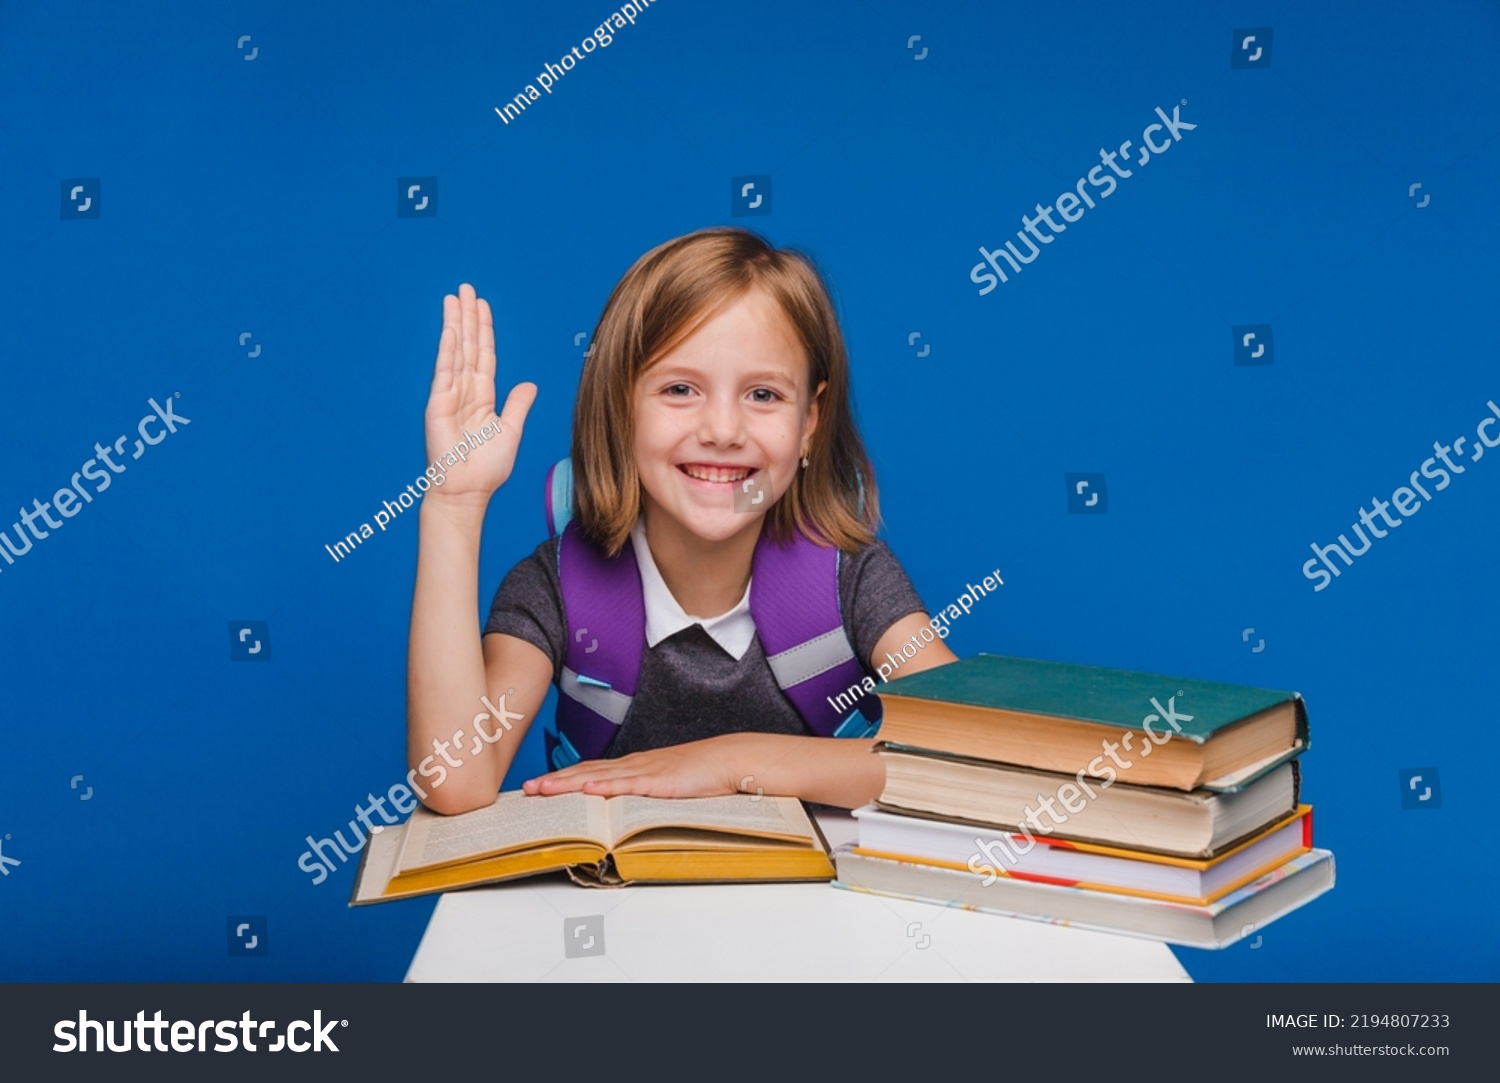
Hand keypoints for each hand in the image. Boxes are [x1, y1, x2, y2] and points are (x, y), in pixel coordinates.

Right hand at [424, 283, 536, 504]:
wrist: (467, 491)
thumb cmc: (487, 468)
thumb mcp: (511, 431)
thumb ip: (518, 405)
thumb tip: (529, 384)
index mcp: (483, 397)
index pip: (484, 355)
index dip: (484, 329)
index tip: (482, 305)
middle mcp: (465, 391)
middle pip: (469, 346)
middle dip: (468, 316)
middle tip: (466, 288)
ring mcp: (449, 395)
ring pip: (456, 351)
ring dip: (456, 323)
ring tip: (455, 297)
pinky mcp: (437, 404)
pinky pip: (445, 370)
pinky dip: (449, 349)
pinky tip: (452, 328)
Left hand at [521, 735, 746, 798]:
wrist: (727, 759)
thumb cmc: (699, 772)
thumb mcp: (663, 783)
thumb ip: (641, 791)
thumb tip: (621, 807)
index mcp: (633, 766)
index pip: (589, 770)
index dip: (562, 777)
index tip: (538, 785)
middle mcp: (632, 765)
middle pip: (585, 771)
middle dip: (553, 781)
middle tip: (526, 789)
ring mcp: (644, 771)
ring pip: (598, 776)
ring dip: (567, 783)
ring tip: (542, 789)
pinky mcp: (658, 781)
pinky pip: (627, 784)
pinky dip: (605, 785)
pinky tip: (587, 789)